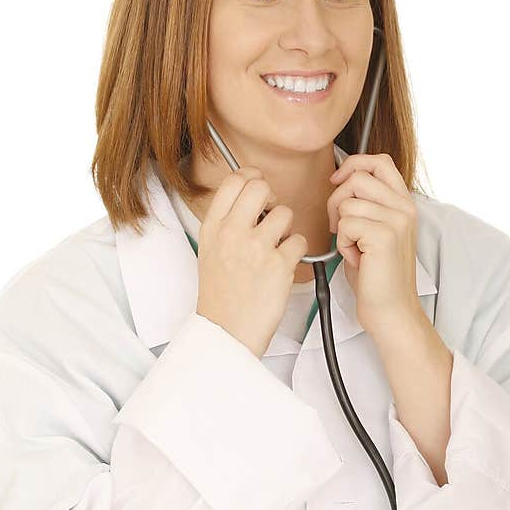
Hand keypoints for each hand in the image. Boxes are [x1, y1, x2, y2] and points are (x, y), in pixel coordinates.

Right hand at [195, 167, 307, 357]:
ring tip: (275, 249)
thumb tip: (250, 194)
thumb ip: (227, 222)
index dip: (252, 178)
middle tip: (271, 215)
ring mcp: (256, 248)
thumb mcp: (210, 251)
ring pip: (285, 213)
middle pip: (261, 186)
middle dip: (272, 198)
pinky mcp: (279, 265)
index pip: (234, 180)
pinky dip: (296, 253)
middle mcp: (232, 233)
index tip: (258, 188)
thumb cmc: (222, 295)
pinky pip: (299, 241)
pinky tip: (283, 266)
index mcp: (213, 227)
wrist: (227, 331)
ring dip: (286, 230)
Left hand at [326, 153, 420, 335]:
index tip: (337, 182)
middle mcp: (404, 208)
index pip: (379, 161)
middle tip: (339, 226)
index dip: (353, 165)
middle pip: (357, 178)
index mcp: (403, 203)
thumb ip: (365, 203)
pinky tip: (356, 258)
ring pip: (347, 202)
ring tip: (354, 248)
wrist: (390, 309)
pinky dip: (342, 243)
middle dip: (336, 200)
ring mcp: (396, 221)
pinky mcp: (384, 236)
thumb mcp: (372, 230)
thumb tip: (339, 180)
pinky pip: (345, 223)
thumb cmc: (376, 274)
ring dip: (340, 228)